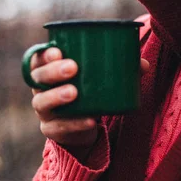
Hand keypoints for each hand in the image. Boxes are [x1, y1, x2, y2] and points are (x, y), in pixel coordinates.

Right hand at [30, 47, 149, 150]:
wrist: (84, 126)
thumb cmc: (90, 93)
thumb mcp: (100, 80)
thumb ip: (120, 69)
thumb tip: (143, 65)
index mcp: (48, 71)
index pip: (37, 59)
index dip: (44, 54)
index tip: (58, 50)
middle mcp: (41, 90)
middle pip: (38, 79)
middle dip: (52, 72)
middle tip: (72, 68)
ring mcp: (44, 111)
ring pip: (42, 103)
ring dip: (57, 96)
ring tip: (74, 92)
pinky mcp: (52, 130)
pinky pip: (59, 127)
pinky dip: (75, 124)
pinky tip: (89, 120)